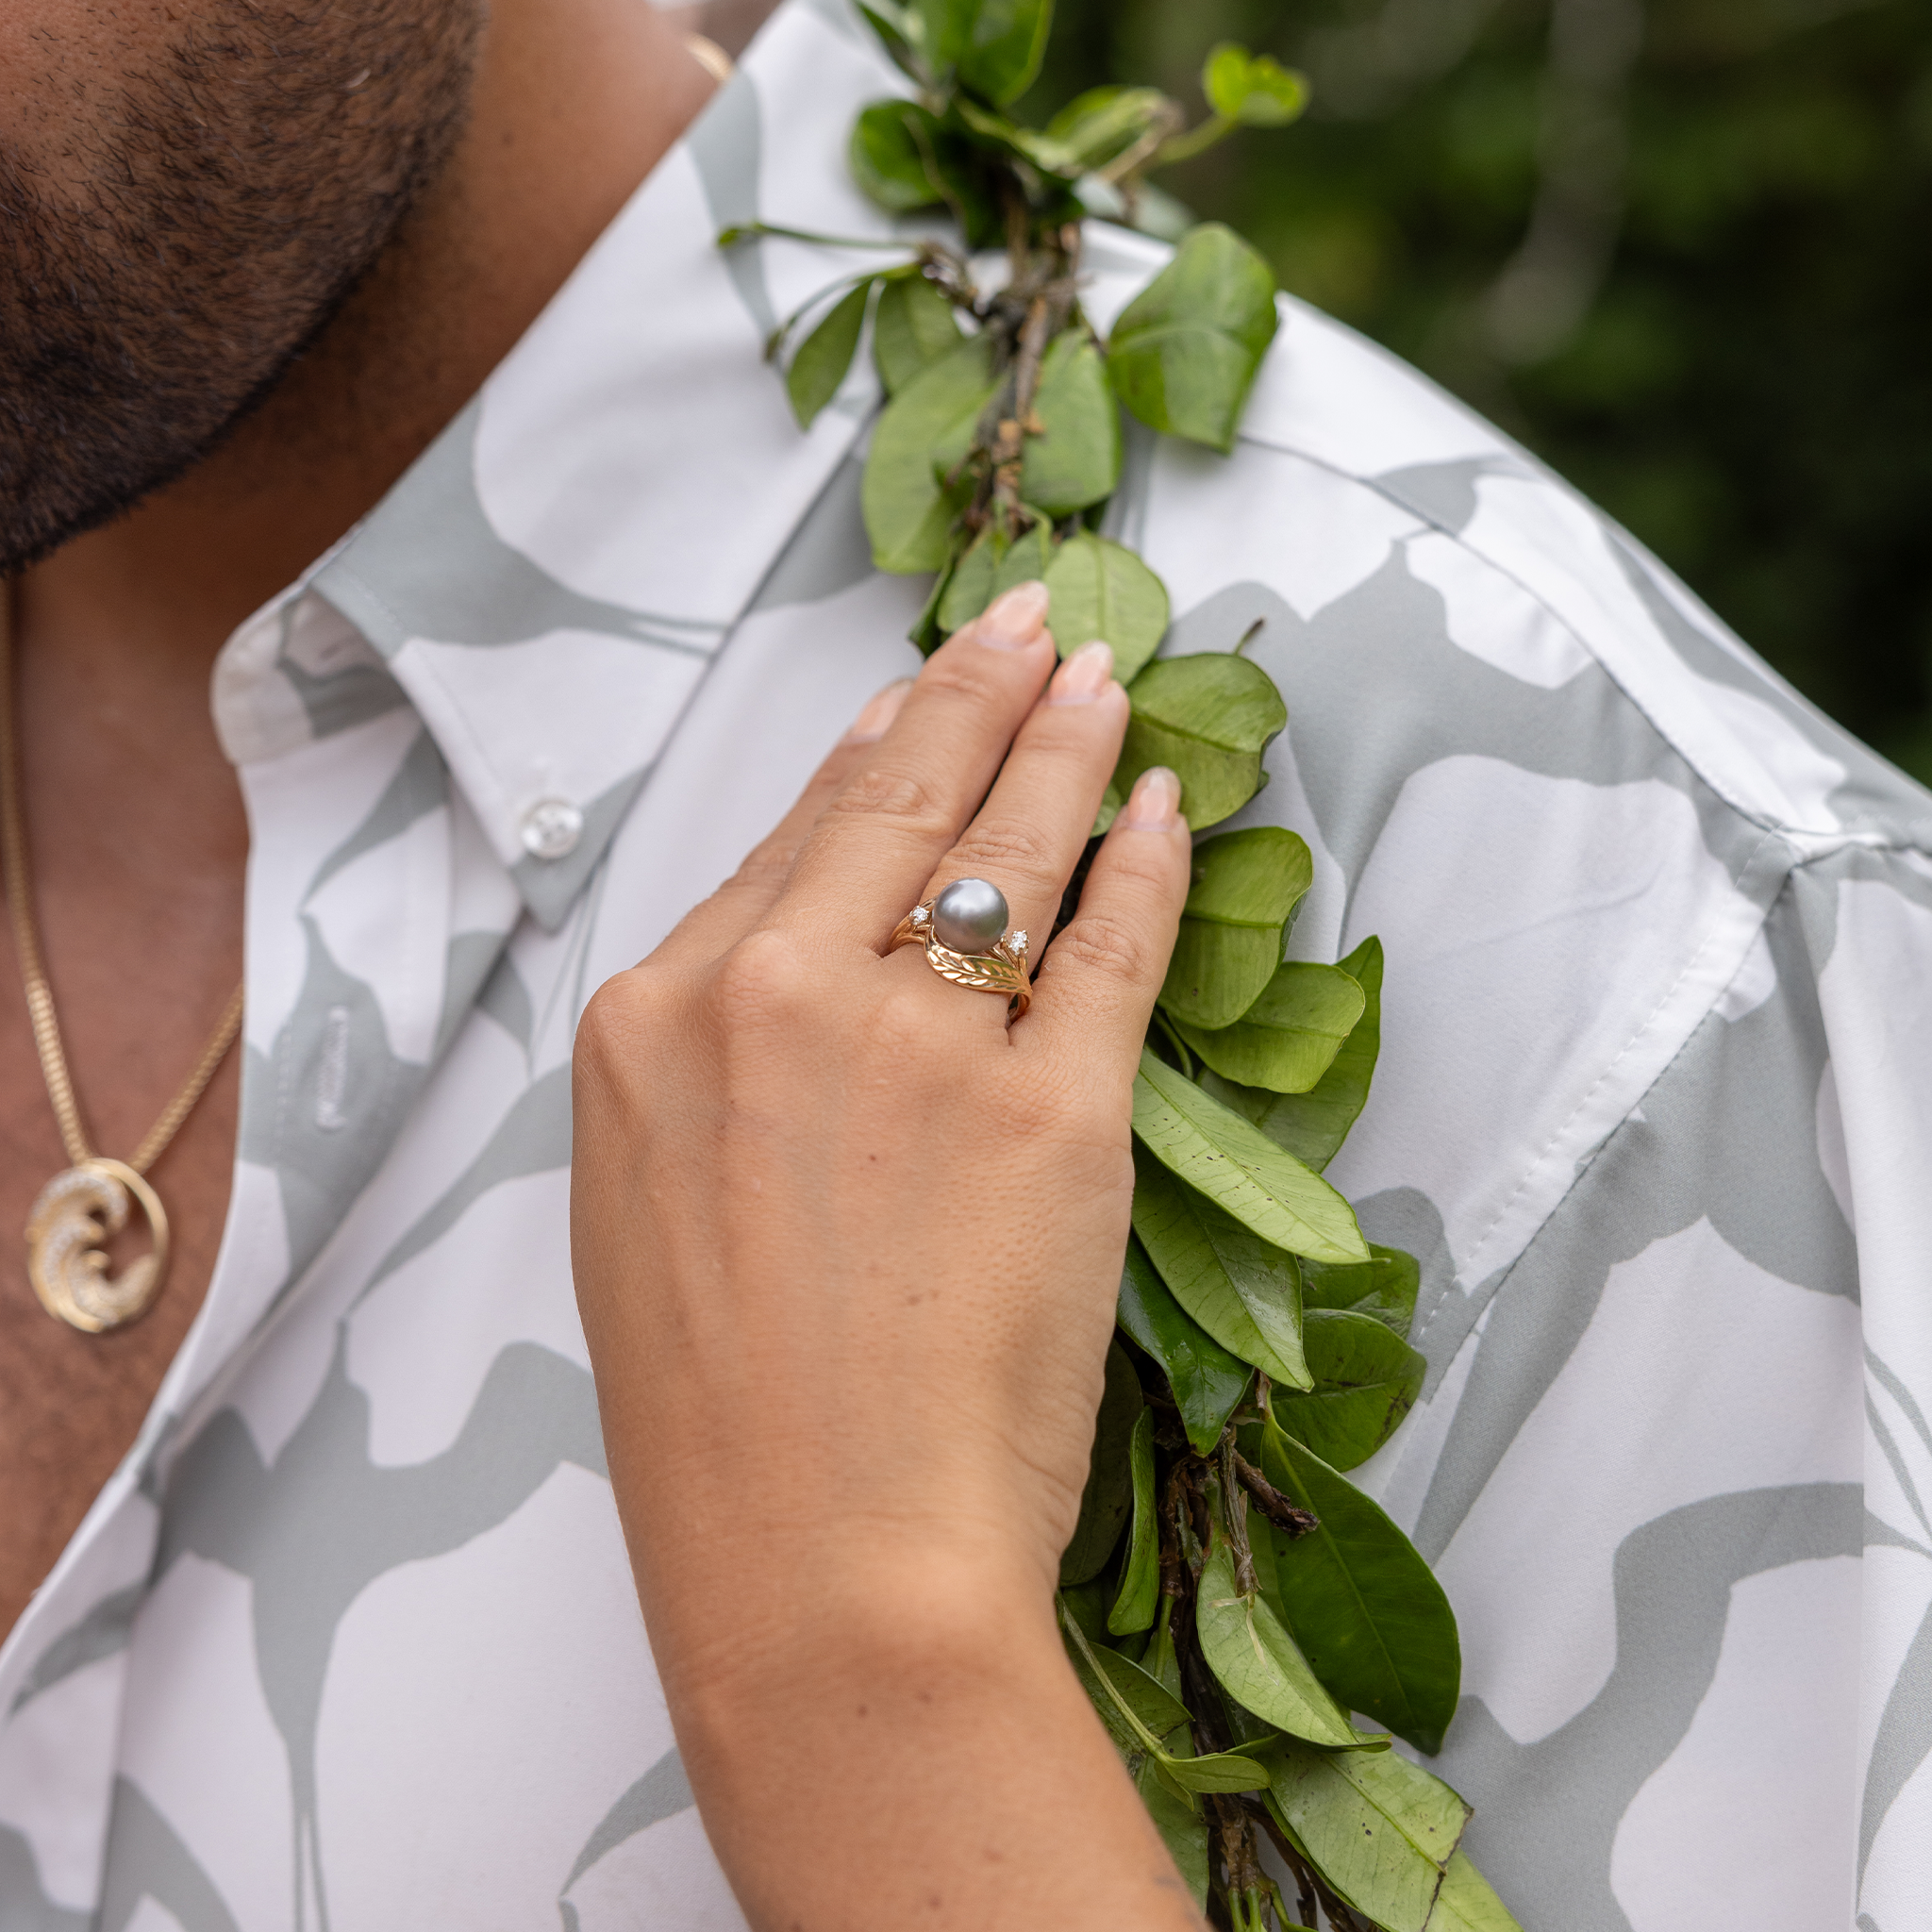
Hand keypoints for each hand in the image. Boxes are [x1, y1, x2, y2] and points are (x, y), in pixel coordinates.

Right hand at [571, 580, 1198, 1928]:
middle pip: (899, 800)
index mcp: (653, 1020)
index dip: (871, 751)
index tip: (920, 692)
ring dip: (1063, 741)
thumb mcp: (657, 1207)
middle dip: (975, 689)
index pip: (790, 842)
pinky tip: (1163, 809)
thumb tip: (810, 942)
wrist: (815, 1570)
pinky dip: (1148, 867)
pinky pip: (1112, 946)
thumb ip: (721, 1063)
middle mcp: (771, 996)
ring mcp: (916, 1045)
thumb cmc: (723, 1423)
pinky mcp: (1052, 1111)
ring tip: (1102, 676)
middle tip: (1028, 619)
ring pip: (1008, 844)